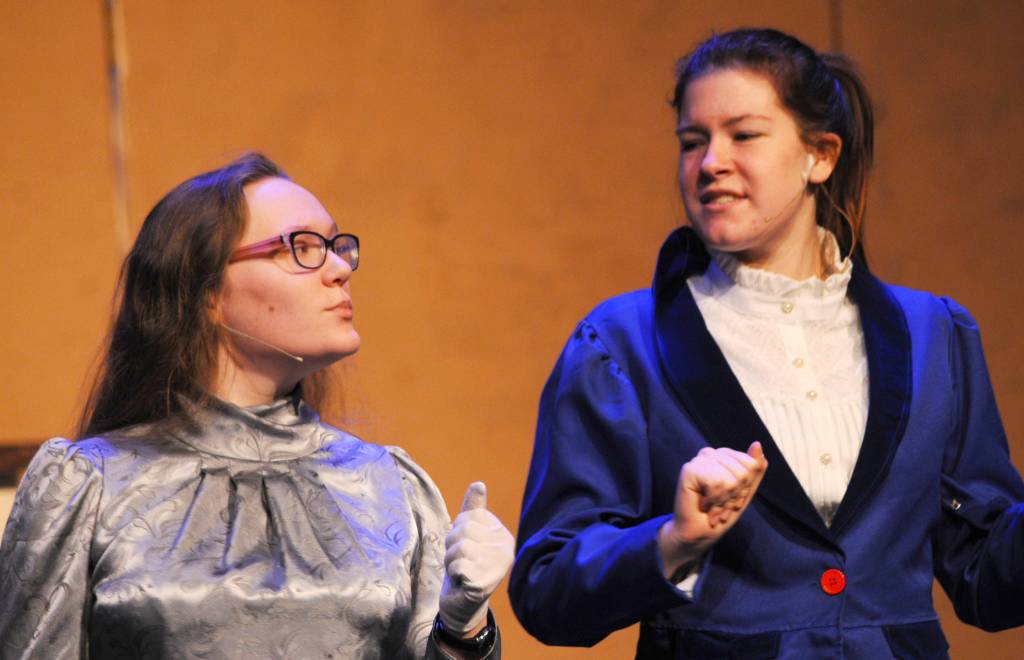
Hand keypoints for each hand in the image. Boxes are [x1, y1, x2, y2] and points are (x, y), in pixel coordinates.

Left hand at [439, 482, 514, 634]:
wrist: (462, 604)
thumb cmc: (465, 565)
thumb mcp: (468, 535)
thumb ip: (473, 510)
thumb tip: (478, 483)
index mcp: (503, 535)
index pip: (470, 516)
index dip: (458, 531)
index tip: (466, 548)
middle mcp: (505, 549)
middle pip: (464, 529)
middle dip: (453, 546)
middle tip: (461, 562)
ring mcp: (497, 566)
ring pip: (459, 547)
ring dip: (451, 560)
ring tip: (460, 571)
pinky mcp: (484, 582)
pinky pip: (457, 564)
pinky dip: (453, 573)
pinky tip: (461, 581)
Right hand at [658, 442, 767, 576]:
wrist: (699, 533)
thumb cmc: (721, 513)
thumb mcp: (745, 492)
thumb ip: (754, 469)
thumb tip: (757, 444)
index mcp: (724, 456)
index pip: (750, 464)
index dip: (745, 487)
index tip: (733, 500)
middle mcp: (711, 454)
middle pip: (743, 471)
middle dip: (735, 496)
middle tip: (721, 506)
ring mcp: (698, 460)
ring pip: (731, 478)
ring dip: (724, 500)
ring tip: (713, 507)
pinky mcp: (689, 470)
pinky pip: (717, 482)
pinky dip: (714, 500)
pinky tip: (704, 504)